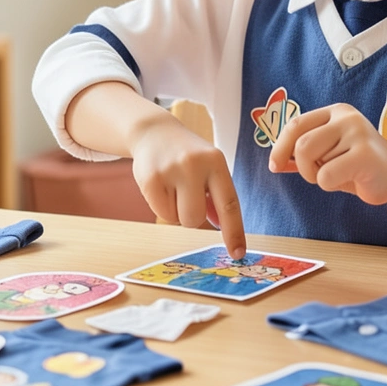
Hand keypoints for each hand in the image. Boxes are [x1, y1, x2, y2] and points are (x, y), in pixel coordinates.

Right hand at [129, 115, 245, 258]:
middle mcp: (194, 164)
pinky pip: (160, 213)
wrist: (154, 132)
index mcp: (216, 162)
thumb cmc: (188, 156)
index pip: (229, 203)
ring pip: (177, 218)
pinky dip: (161, 207)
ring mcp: (170, 170)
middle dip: (192, 217)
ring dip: (176, 212)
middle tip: (186, 198)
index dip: (234, 231)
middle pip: (196, 218)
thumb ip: (217, 196)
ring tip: (173, 188)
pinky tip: (160, 186)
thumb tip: (222, 228)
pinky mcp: (149, 178)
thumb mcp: (209, 168)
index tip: (237, 253)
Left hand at [268, 103, 386, 207]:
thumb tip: (276, 162)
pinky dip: (329, 185)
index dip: (280, 147)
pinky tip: (349, 180)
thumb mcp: (328, 156)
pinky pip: (326, 175)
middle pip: (301, 144)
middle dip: (303, 167)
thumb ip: (304, 155)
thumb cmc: (358, 166)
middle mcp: (346, 117)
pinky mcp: (365, 154)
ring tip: (338, 175)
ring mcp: (357, 133)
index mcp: (335, 112)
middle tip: (317, 175)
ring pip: (312, 159)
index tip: (275, 165)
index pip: (295, 124)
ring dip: (317, 177)